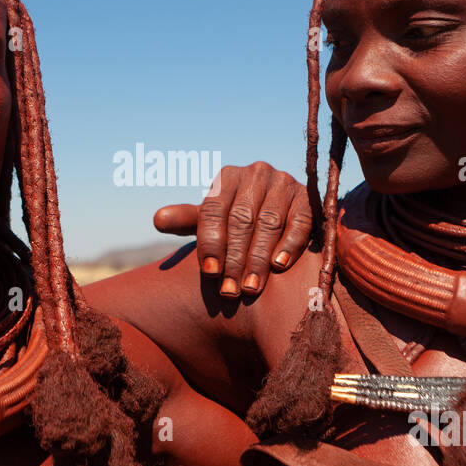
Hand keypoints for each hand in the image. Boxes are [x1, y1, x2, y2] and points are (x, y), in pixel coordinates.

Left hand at [153, 162, 311, 297]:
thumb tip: (157, 220)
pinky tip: (279, 267)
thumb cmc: (237, 219)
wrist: (283, 208)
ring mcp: (284, 183)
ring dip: (259, 258)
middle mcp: (256, 173)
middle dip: (234, 258)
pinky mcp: (308, 197)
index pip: (213, 209)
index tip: (209, 273)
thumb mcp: (211, 218)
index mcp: (227, 177)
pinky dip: (289, 244)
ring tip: (250, 289)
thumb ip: (187, 220)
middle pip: (241, 220)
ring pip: (269, 223)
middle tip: (229, 291)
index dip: (210, 242)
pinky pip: (299, 221)